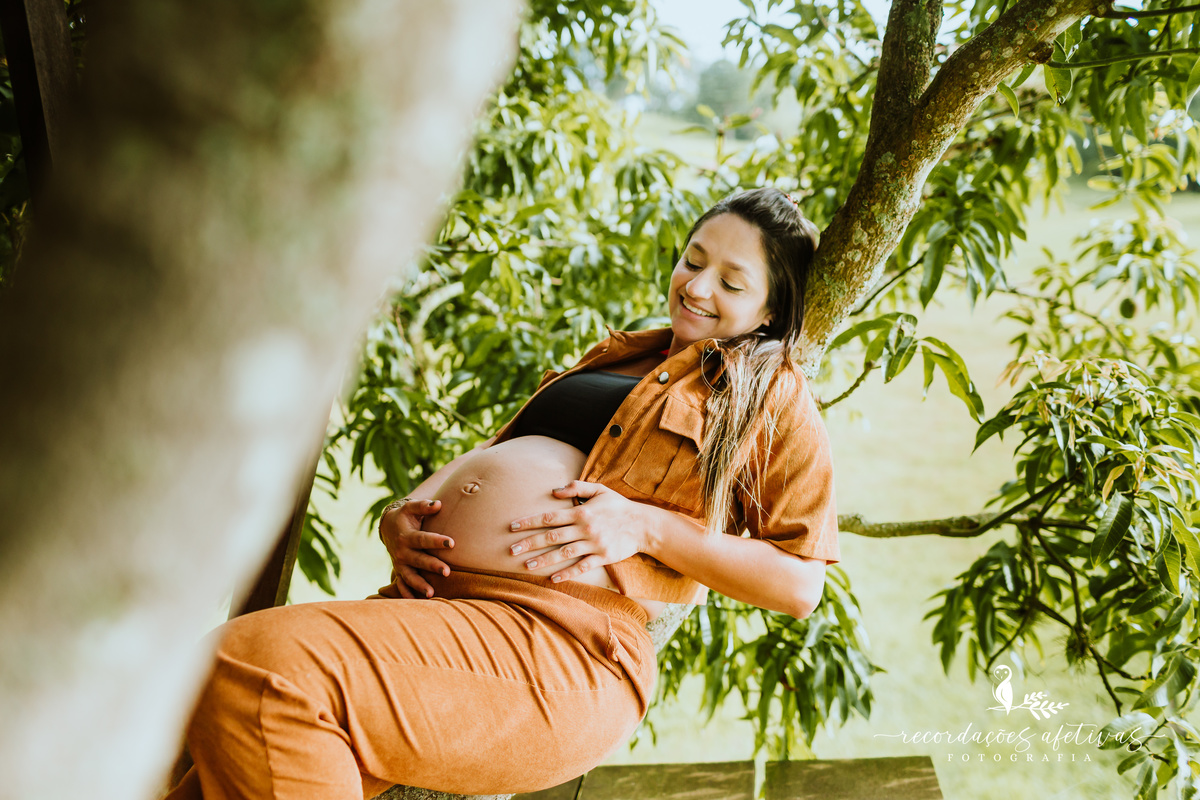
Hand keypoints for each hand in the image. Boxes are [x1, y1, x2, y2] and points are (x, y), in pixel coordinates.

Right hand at [379, 498, 452, 598]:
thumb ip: (423, 506)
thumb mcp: (410, 508)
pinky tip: (417, 601)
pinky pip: (401, 585)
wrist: (388, 527)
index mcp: (406, 536)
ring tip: (431, 593)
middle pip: (418, 560)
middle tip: (447, 571)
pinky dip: (407, 594)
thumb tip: (438, 504)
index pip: (423, 539)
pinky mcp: (399, 571)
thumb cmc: (405, 517)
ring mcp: (399, 563)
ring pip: (409, 576)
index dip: (436, 541)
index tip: (452, 543)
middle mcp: (402, 552)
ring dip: (419, 585)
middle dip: (432, 566)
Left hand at [506, 480, 647, 582]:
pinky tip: (552, 578)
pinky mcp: (603, 557)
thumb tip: (554, 491)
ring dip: (544, 560)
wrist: (643, 525)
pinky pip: (582, 567)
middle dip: (529, 543)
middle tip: (511, 550)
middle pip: (552, 537)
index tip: (512, 527)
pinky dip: (567, 573)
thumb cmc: (618, 506)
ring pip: (564, 553)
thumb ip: (576, 487)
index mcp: (581, 512)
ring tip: (527, 565)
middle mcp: (585, 528)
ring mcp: (594, 544)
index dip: (530, 522)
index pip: (549, 517)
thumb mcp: (599, 490)